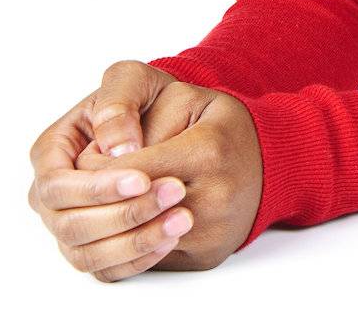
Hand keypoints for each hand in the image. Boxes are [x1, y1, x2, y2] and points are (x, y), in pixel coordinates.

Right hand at [27, 61, 193, 280]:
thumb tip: (117, 148)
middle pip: (70, 225)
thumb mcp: (134, 80)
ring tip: (182, 220)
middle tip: (177, 193)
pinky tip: (171, 238)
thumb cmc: (146, 100)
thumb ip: (119, 100)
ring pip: (87, 254)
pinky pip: (107, 269)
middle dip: (123, 214)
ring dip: (134, 242)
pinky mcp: (98, 247)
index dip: (97, 188)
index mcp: (52, 153)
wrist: (176, 126)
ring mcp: (73, 225)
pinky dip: (138, 259)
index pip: (58, 185)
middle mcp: (55, 195)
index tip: (143, 178)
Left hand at [74, 79, 263, 273]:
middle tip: (87, 178)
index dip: (94, 164)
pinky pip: (146, 261)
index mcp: (206, 151)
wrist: (270, 160)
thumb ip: (132, 110)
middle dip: (95, 196)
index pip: (124, 170)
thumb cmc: (218, 124)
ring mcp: (211, 234)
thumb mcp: (180, 96)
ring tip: (107, 198)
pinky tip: (127, 218)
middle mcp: (215, 199)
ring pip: (131, 242)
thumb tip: (99, 155)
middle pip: (126, 211)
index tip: (88, 153)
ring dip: (107, 222)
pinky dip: (127, 242)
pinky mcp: (205, 257)